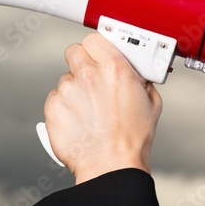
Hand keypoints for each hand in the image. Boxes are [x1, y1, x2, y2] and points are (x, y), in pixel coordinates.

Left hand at [44, 32, 162, 183]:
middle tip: (90, 77)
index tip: (97, 53)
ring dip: (74, 89)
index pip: (94, 38)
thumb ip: (141, 81)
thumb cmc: (131, 140)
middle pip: (74, 51)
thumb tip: (138, 75)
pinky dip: (64, 108)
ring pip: (65, 79)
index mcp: (114, 68)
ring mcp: (68, 91)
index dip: (96, 47)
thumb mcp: (151, 103)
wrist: (110, 166)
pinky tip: (78, 121)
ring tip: (89, 110)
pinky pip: (55, 99)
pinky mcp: (53, 108)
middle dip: (81, 62)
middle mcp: (88, 75)